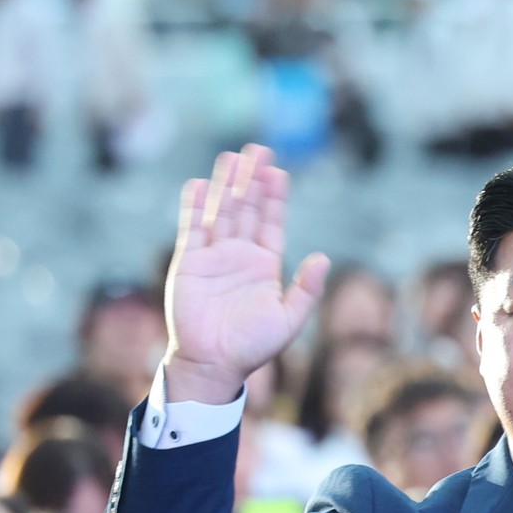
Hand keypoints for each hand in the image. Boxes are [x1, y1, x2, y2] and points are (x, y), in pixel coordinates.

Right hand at [162, 143, 329, 404]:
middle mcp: (239, 256)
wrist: (214, 363)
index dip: (275, 197)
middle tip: (259, 149)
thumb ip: (306, 288)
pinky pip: (192, 228)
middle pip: (246, 208)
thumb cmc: (253, 346)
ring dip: (227, 184)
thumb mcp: (289, 318)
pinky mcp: (189, 262)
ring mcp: (213, 256)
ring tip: (234, 156)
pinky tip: (202, 183)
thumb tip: (323, 257)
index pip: (271, 222)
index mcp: (265, 266)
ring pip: (221, 211)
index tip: (280, 171)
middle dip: (253, 180)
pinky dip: (196, 206)